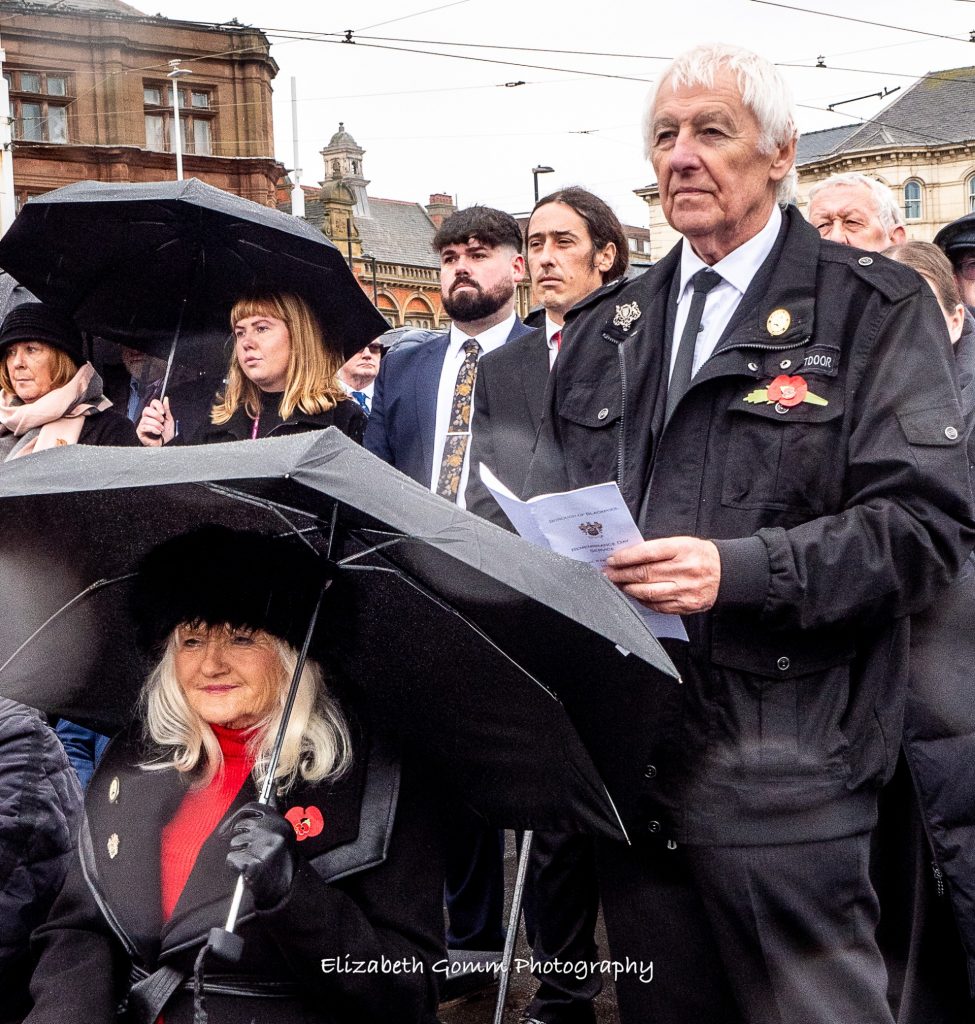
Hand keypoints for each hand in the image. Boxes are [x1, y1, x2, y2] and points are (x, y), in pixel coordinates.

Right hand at [136, 397, 173, 445]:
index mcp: (155, 413)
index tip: (163, 412)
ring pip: (146, 419)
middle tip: (162, 421)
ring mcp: (143, 424)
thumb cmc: (167, 434)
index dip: (157, 405)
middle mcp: (147, 417)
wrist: (166, 444)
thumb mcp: (169, 420)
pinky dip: (153, 429)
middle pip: (146, 409)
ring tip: (161, 429)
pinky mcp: (140, 431)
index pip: (153, 403)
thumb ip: (167, 410)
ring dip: (156, 424)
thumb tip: (165, 399)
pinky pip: (144, 427)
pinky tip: (158, 432)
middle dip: (156, 415)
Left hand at [222, 801, 295, 907]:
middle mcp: (273, 830)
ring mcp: (263, 846)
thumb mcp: (282, 830)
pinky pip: (231, 858)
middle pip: (240, 826)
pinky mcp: (253, 862)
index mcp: (279, 820)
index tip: (231, 827)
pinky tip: (248, 869)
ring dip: (239, 852)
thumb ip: (272, 811)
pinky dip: (235, 866)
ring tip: (254, 859)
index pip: (250, 808)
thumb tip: (272, 788)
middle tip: (254, 850)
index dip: (238, 818)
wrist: (286, 886)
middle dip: (241, 839)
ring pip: (234, 842)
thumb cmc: (281, 858)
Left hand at [604, 536, 720, 613]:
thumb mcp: (681, 543)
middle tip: (609, 573)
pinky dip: (643, 600)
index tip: (612, 560)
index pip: (647, 553)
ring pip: (648, 592)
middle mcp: (685, 570)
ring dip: (628, 588)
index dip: (626, 557)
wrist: (725, 571)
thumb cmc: (699, 555)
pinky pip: (658, 605)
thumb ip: (657, 550)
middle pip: (644, 573)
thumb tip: (628, 557)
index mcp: (682, 549)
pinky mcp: (686, 605)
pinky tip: (635, 595)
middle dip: (621, 574)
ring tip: (618, 584)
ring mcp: (685, 589)